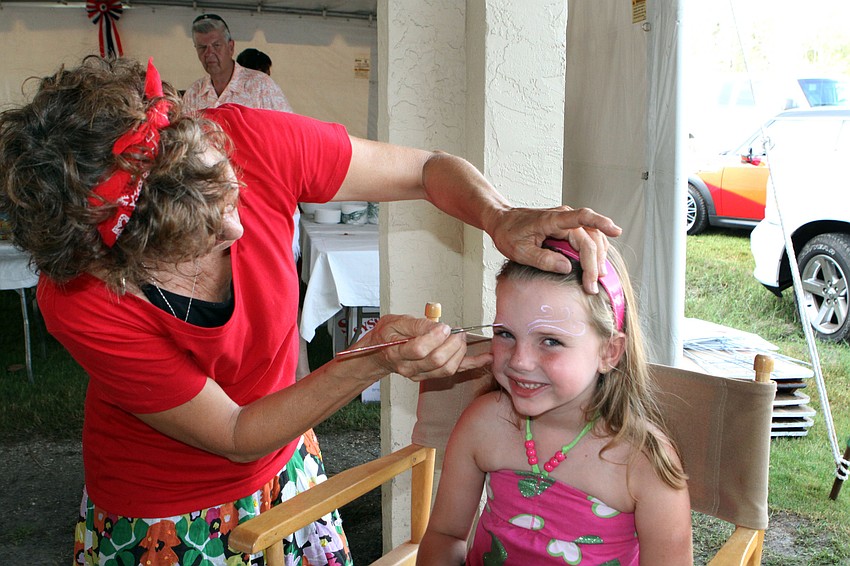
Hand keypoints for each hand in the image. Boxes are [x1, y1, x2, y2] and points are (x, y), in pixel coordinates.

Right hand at [351, 315, 492, 380]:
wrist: (381, 352)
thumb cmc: (388, 335)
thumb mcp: (395, 322)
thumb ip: (415, 324)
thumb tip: (438, 325)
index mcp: (397, 353)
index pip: (419, 350)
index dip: (434, 337)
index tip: (443, 326)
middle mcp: (409, 368)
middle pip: (436, 361)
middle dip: (451, 344)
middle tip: (455, 331)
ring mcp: (421, 375)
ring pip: (447, 369)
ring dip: (460, 352)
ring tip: (461, 338)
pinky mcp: (432, 375)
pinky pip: (456, 372)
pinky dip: (473, 365)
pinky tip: (486, 358)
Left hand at [486, 206, 621, 293]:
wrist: (503, 221)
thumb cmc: (509, 233)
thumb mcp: (520, 251)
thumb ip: (542, 259)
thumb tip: (567, 267)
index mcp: (552, 219)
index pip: (582, 217)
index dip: (601, 222)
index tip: (617, 231)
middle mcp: (564, 217)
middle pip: (590, 239)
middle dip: (594, 264)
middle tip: (591, 287)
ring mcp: (568, 222)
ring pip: (594, 239)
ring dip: (598, 260)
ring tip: (595, 281)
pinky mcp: (569, 228)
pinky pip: (588, 239)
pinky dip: (594, 254)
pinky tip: (594, 268)